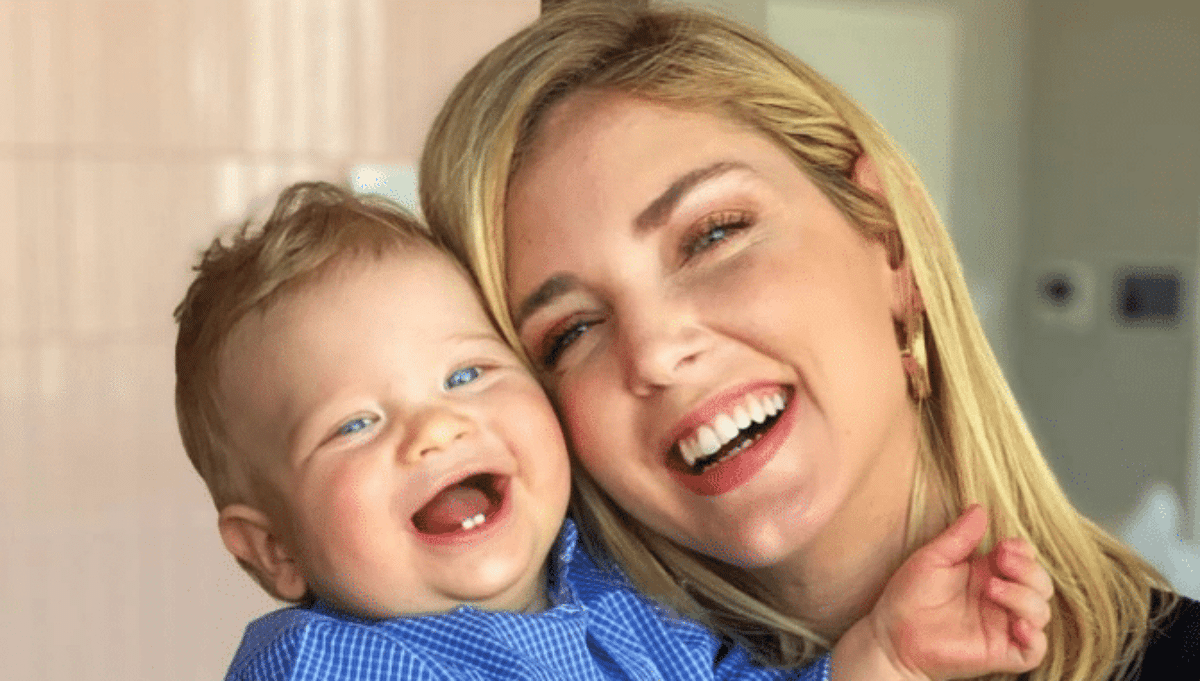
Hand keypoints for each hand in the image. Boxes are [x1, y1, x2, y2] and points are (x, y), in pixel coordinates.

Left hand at [867, 504, 1053, 679]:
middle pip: (1040, 583)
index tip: (1004, 546)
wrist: (892, 635)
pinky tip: (1017, 625)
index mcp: (988, 573)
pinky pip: (1036, 650)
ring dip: (1025, 597)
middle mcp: (1001, 599)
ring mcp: (1002, 626)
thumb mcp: (932, 558)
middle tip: (1002, 560)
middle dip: (1029, 569)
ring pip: (1041, 611)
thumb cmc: (909, 595)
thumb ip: (959, 536)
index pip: (1025, 558)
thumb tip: (979, 508)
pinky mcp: (1001, 653)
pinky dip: (1035, 638)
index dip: (1023, 551)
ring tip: (992, 588)